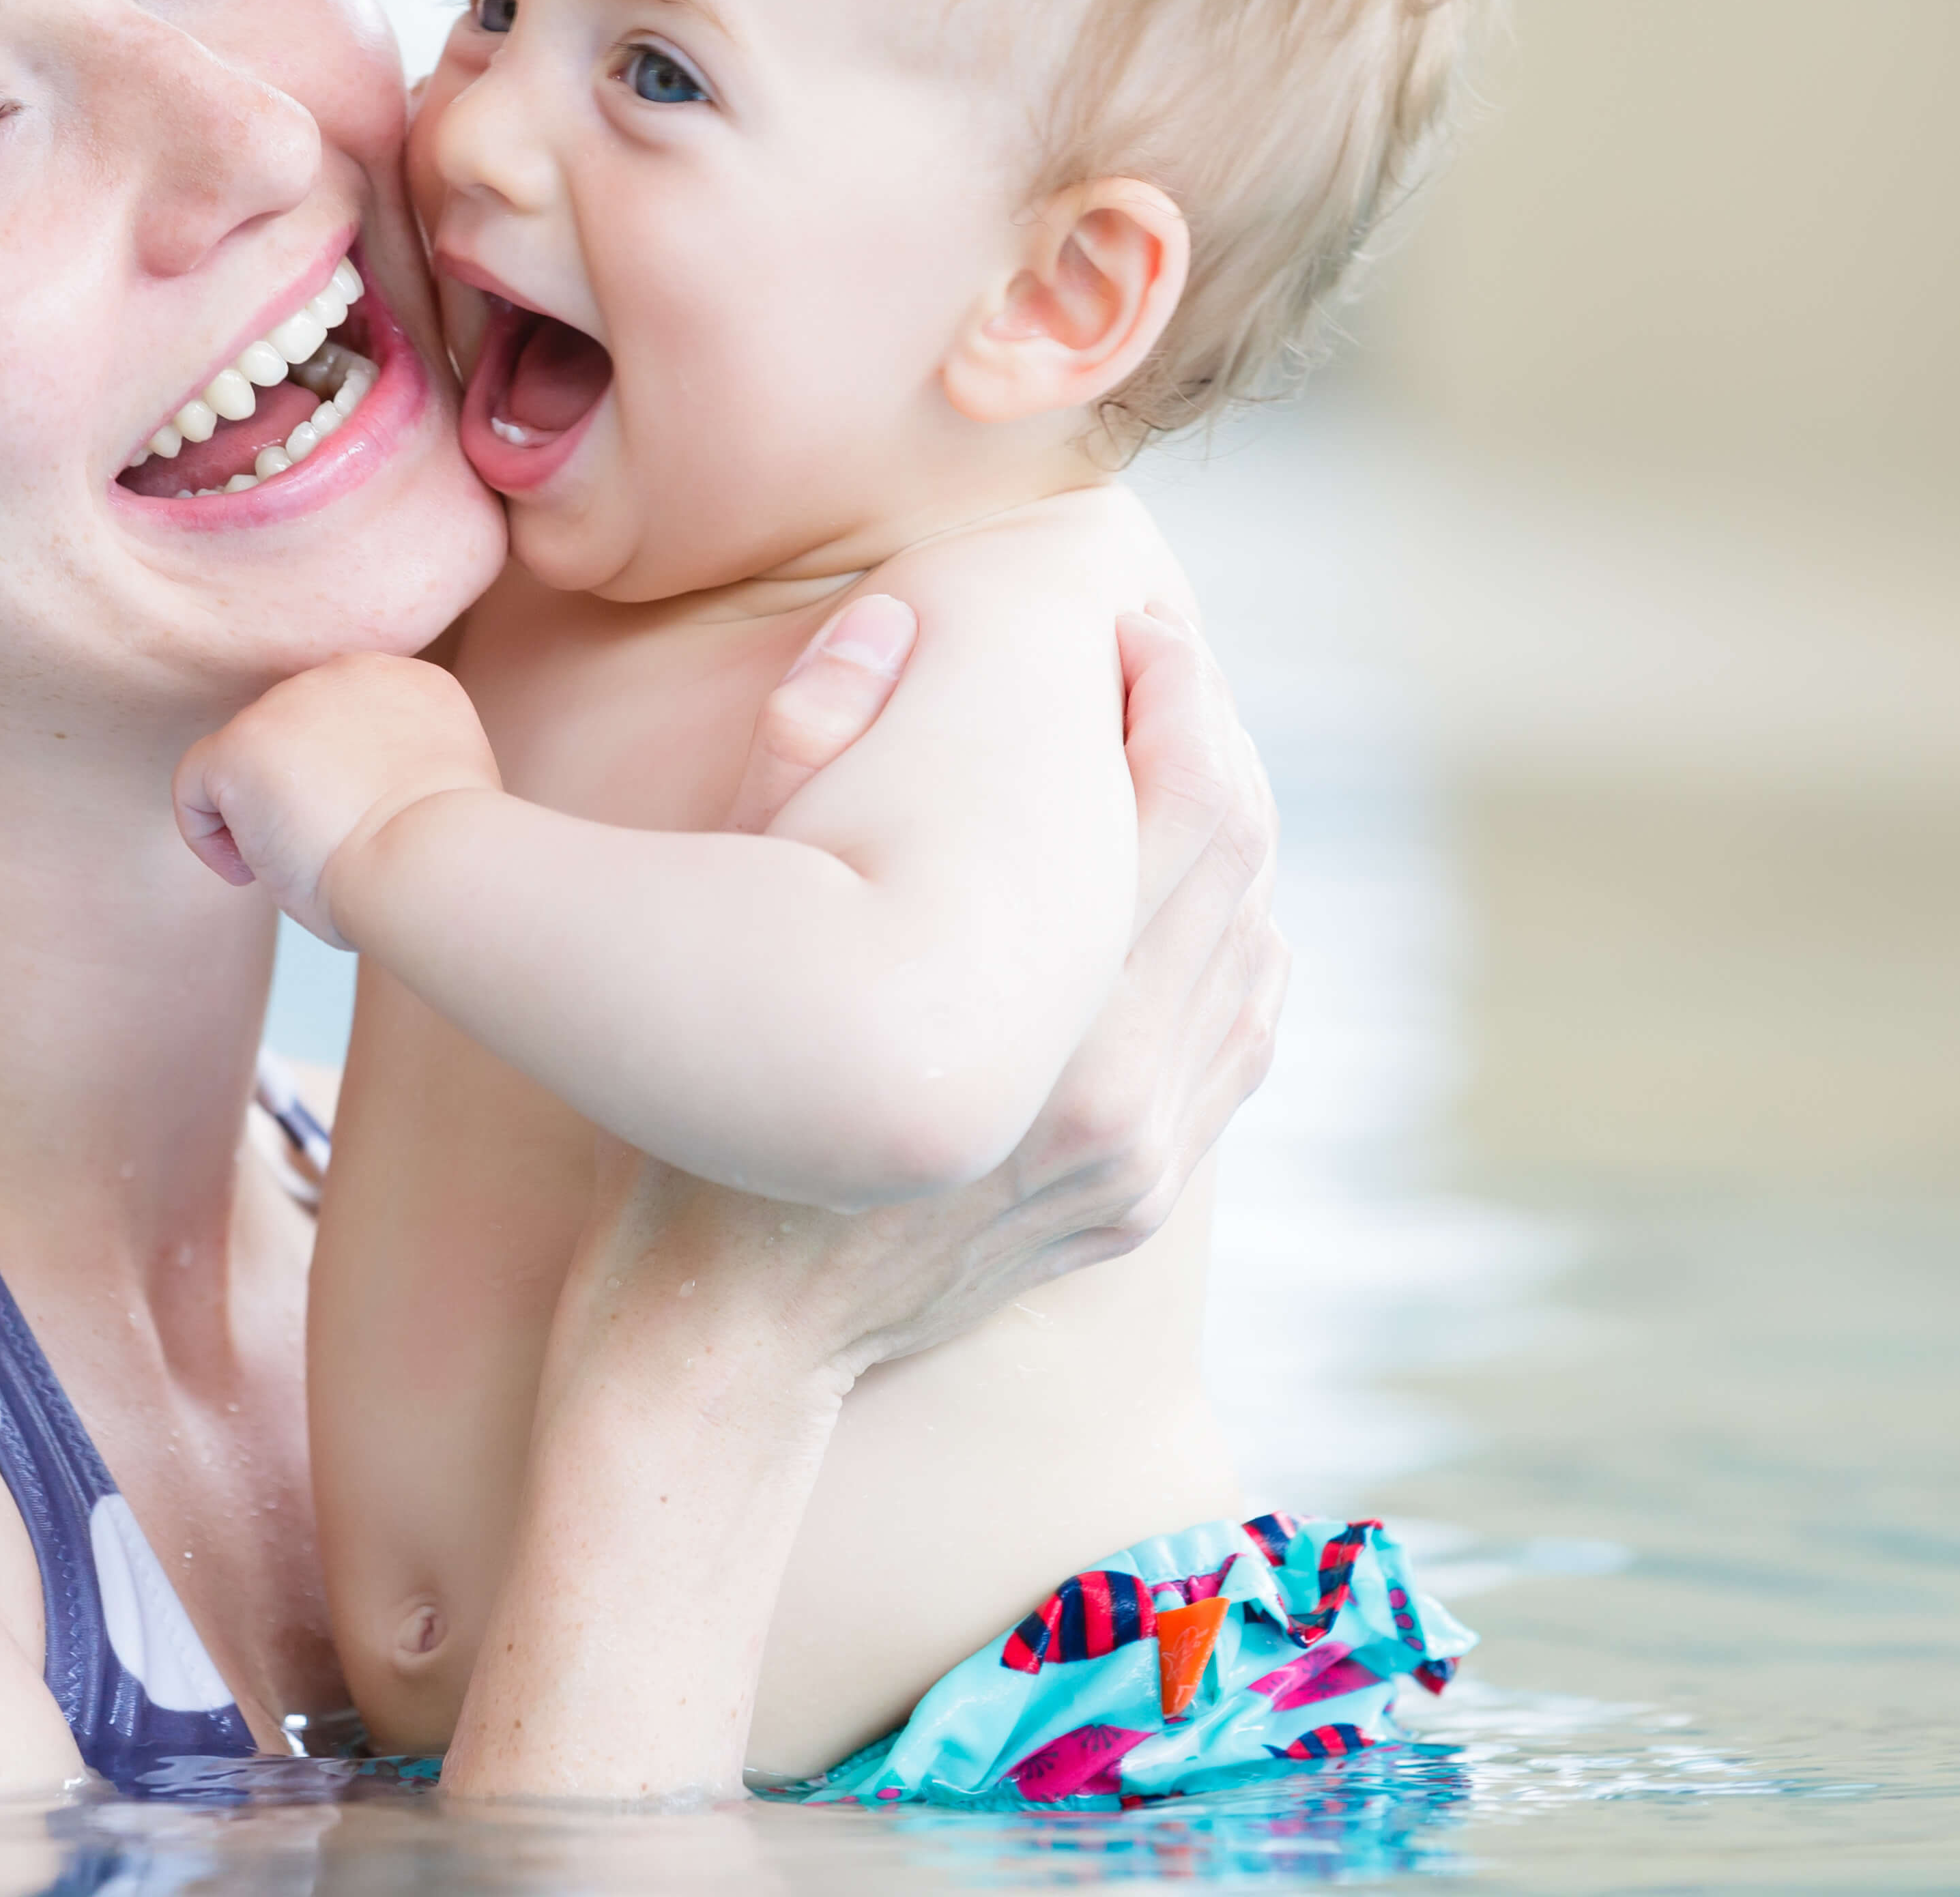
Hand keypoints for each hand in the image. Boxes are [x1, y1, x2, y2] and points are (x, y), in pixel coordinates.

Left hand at [173, 654, 499, 945]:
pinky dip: (209, 835)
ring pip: (248, 761)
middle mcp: (349, 672)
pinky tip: (250, 871)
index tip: (359, 831)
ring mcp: (290, 701)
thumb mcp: (436, 785)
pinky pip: (195, 783)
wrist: (431, 861)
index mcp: (407, 682)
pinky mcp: (242, 741)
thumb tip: (349, 795)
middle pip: (293, 734)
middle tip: (328, 852)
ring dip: (263, 817)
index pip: (345, 720)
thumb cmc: (442, 856)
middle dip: (299, 794)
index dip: (340, 780)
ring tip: (300, 863)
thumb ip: (394, 764)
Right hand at [449, 608, 1281, 1800]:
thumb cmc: (704, 1128)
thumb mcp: (737, 929)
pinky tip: (1180, 897)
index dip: (1173, 689)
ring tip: (1161, 754)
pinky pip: (1237, 1038)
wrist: (724, 1341)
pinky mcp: (1140, 1200)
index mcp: (1058, 1025)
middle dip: (1204, 735)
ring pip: (1254, 948)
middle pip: (1240, 861)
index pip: (1189, 804)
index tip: (1128, 621)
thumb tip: (888, 618)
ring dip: (1224, 836)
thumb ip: (807, 763)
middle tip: (1148, 659)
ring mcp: (1147, 1159)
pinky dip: (1230, 947)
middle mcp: (1130, 1098)